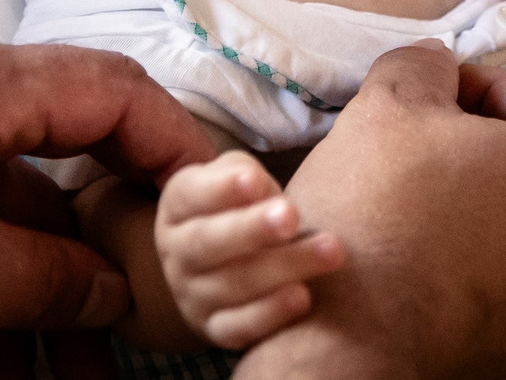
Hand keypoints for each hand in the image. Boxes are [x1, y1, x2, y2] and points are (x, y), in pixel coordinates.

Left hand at [0, 38, 212, 373]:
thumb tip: (114, 294)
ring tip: (86, 372)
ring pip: (20, 210)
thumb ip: (45, 278)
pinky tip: (17, 360)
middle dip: (123, 238)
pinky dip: (0, 290)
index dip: (180, 145)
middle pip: (74, 153)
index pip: (112, 91)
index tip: (227, 205)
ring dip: (57, 288)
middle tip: (169, 297)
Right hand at [152, 152, 345, 349]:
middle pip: (208, 242)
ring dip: (282, 268)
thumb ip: (247, 177)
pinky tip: (303, 297)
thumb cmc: (245, 208)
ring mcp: (192, 296)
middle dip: (251, 229)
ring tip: (329, 251)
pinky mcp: (214, 329)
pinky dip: (270, 314)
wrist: (237, 260)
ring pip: (232, 285)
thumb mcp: (239, 179)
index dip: (221, 189)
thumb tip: (258, 189)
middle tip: (292, 216)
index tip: (256, 180)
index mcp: (178, 208)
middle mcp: (176, 253)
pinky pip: (238, 328)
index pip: (190, 195)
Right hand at [241, 44, 505, 379]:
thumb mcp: (388, 105)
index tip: (442, 98)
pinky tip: (450, 279)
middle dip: (503, 157)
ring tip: (441, 222)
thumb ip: (426, 65)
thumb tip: (439, 61)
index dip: (487, 88)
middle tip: (438, 158)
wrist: (352, 355)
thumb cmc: (376, 218)